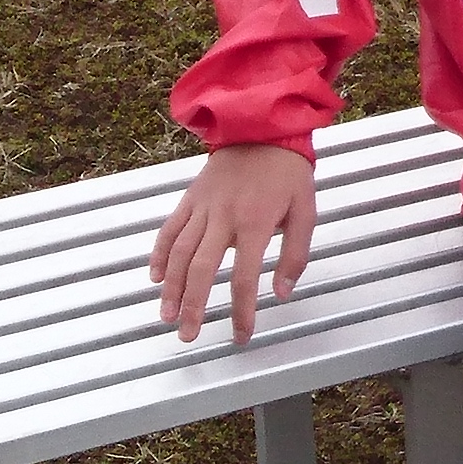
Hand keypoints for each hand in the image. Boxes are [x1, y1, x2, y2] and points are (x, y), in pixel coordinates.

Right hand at [149, 144, 316, 344]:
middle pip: (201, 270)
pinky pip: (169, 230)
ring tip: (168, 316)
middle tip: (188, 336)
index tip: (240, 334)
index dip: (240, 310)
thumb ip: (295, 253)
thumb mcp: (306, 209)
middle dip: (193, 307)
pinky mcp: (189, 198)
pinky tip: (156, 277)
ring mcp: (202, 208)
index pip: (244, 277)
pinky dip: (159, 254)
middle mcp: (224, 217)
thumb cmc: (288, 171)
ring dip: (171, 288)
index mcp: (256, 222)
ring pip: (179, 254)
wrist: (264, 127)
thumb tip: (282, 292)